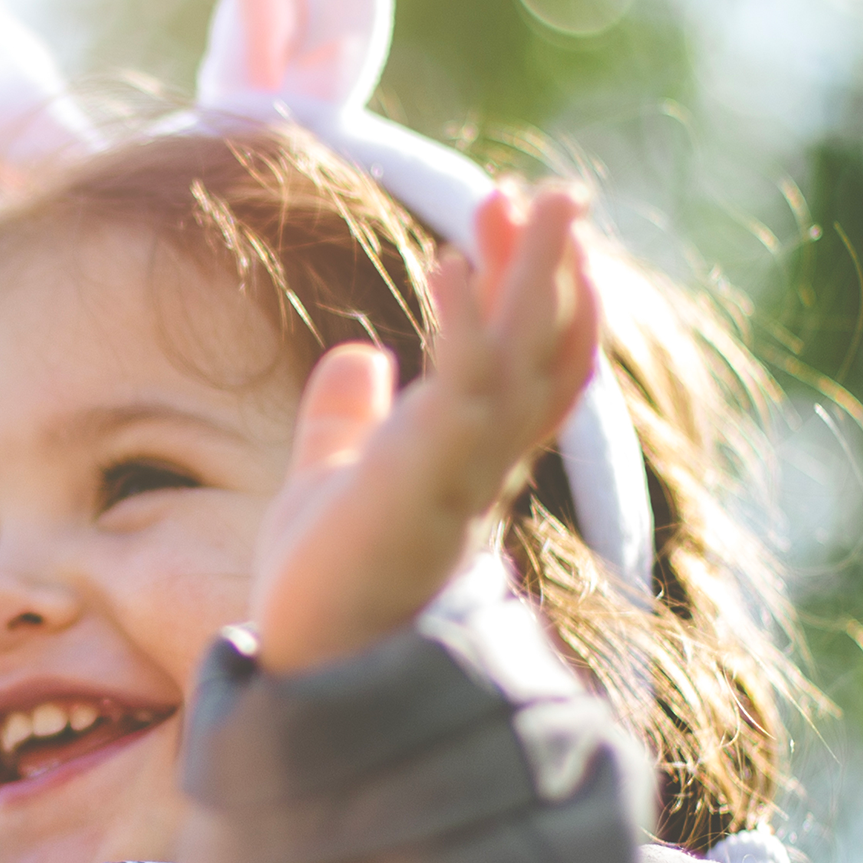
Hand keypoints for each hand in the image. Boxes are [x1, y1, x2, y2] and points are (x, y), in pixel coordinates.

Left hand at [249, 184, 601, 676]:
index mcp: (471, 459)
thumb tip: (358, 356)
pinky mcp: (425, 484)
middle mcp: (484, 463)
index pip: (535, 367)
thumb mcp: (330, 479)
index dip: (545, 297)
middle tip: (557, 190)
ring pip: (525, 360)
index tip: (519, 220)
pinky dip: (461, 322)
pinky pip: (461, 389)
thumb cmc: (322, 590)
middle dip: (555, 271)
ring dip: (533, 274)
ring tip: (530, 195)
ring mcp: (462, 472)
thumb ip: (348, 418)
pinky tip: (444, 262)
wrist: (304, 672)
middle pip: (545, 351)